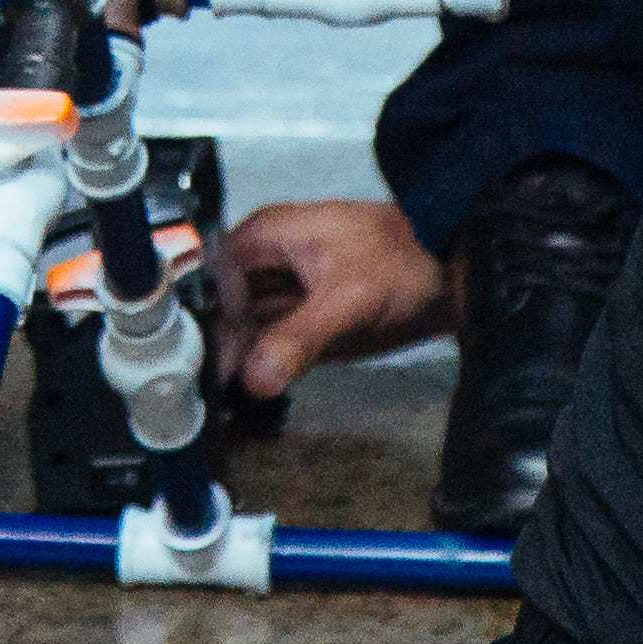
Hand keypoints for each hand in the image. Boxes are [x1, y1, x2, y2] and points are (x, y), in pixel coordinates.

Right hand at [212, 200, 454, 397]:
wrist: (455, 270)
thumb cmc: (403, 263)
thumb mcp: (349, 299)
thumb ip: (299, 337)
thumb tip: (253, 378)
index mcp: (268, 237)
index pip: (209, 278)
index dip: (196, 318)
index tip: (187, 363)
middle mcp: (268, 263)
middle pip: (221, 307)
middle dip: (209, 347)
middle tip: (196, 396)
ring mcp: (286, 294)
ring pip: (243, 330)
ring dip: (230, 363)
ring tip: (210, 406)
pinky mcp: (305, 322)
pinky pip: (270, 346)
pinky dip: (258, 369)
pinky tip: (241, 399)